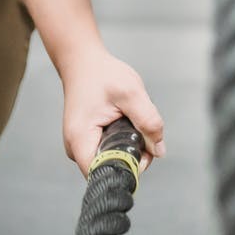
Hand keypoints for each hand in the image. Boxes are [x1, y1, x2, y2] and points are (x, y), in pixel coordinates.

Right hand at [58, 46, 165, 179]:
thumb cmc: (101, 74)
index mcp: (81, 140)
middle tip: (142, 131)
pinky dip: (120, 140)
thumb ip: (148, 121)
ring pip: (110, 159)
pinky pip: (107, 149)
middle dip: (132, 155)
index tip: (143, 151)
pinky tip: (122, 121)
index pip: (104, 174)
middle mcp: (75, 148)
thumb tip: (159, 150)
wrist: (82, 61)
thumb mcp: (131, 93)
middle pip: (109, 168)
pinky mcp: (85, 140)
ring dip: (126, 146)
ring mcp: (78, 145)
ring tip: (129, 120)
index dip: (128, 169)